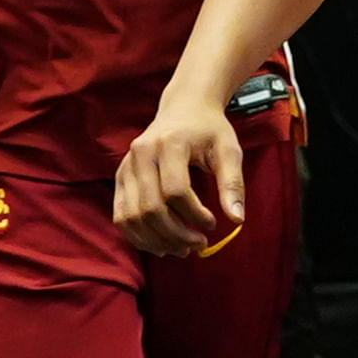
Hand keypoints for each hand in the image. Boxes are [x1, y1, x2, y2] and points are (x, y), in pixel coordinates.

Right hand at [117, 97, 248, 255]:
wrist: (184, 107)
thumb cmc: (209, 130)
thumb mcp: (229, 150)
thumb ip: (233, 184)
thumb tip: (237, 220)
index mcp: (169, 144)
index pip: (176, 191)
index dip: (194, 216)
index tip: (212, 224)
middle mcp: (141, 154)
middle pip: (151, 208)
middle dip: (176, 234)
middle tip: (199, 245)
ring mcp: (126, 166)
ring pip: (132, 217)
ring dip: (156, 241)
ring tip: (182, 249)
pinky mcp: (120, 176)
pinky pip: (121, 216)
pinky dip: (138, 236)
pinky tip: (161, 244)